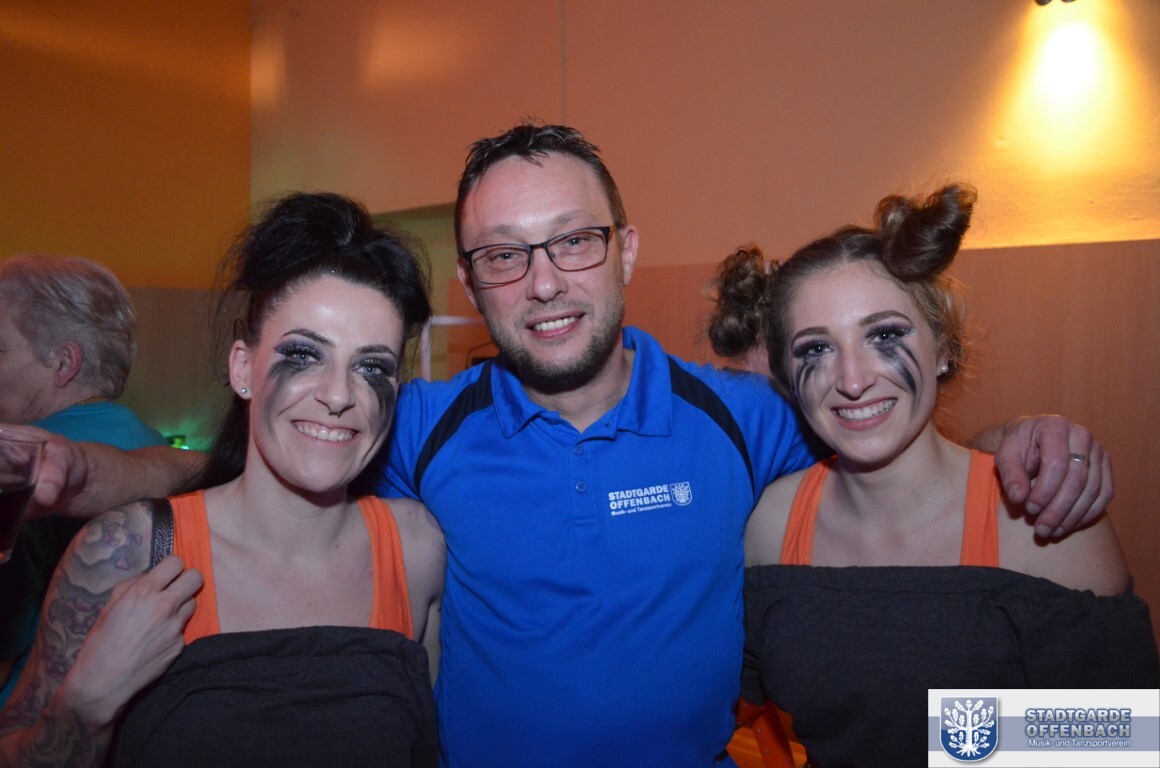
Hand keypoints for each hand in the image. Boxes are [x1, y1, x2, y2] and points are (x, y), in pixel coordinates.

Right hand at [61, 555, 201, 726]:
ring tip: (162, 616)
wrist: (103, 682)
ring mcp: (175, 626)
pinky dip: (174, 628)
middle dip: (187, 579)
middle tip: (175, 587)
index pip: (175, 563)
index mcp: (143, 593)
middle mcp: (164, 606)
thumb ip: (132, 586)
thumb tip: (150, 577)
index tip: (166, 573)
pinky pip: (184, 628)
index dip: (171, 566)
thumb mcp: (109, 607)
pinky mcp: (179, 645)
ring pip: (193, 603)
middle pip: (196, 578)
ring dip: (182, 604)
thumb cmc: (100, 643)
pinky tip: (157, 638)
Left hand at [993, 415, 1112, 537]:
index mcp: (1055, 426)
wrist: (1033, 437)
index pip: (1056, 464)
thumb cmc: (1018, 446)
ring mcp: (1098, 450)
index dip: (1044, 491)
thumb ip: (1010, 474)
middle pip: (1077, 479)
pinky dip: (1088, 513)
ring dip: (1073, 516)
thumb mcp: (1005, 455)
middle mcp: (1082, 435)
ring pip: (1093, 490)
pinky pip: (1104, 494)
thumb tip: (1020, 498)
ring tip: (1052, 532)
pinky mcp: (1105, 465)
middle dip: (1058, 509)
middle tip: (1041, 529)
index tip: (1029, 509)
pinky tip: (1069, 525)